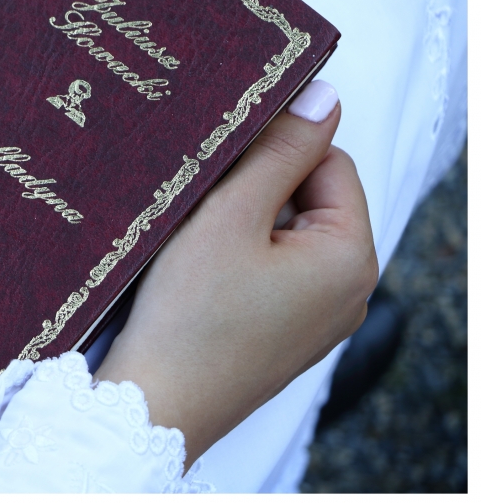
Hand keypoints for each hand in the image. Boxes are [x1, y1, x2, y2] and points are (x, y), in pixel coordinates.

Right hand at [94, 80, 377, 467]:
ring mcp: (314, 319)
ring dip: (239, 221)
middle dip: (254, 188)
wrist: (153, 406)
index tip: (223, 157)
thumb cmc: (190, 316)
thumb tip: (323, 96)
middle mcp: (346, 293)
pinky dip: (233, 256)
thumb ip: (280, 151)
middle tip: (201, 201)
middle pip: (307, 199)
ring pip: (281, 234)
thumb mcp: (230, 215)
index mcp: (350, 259)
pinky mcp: (279, 334)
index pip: (329, 163)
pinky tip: (195, 268)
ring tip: (192, 238)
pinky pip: (267, 271)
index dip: (275, 149)